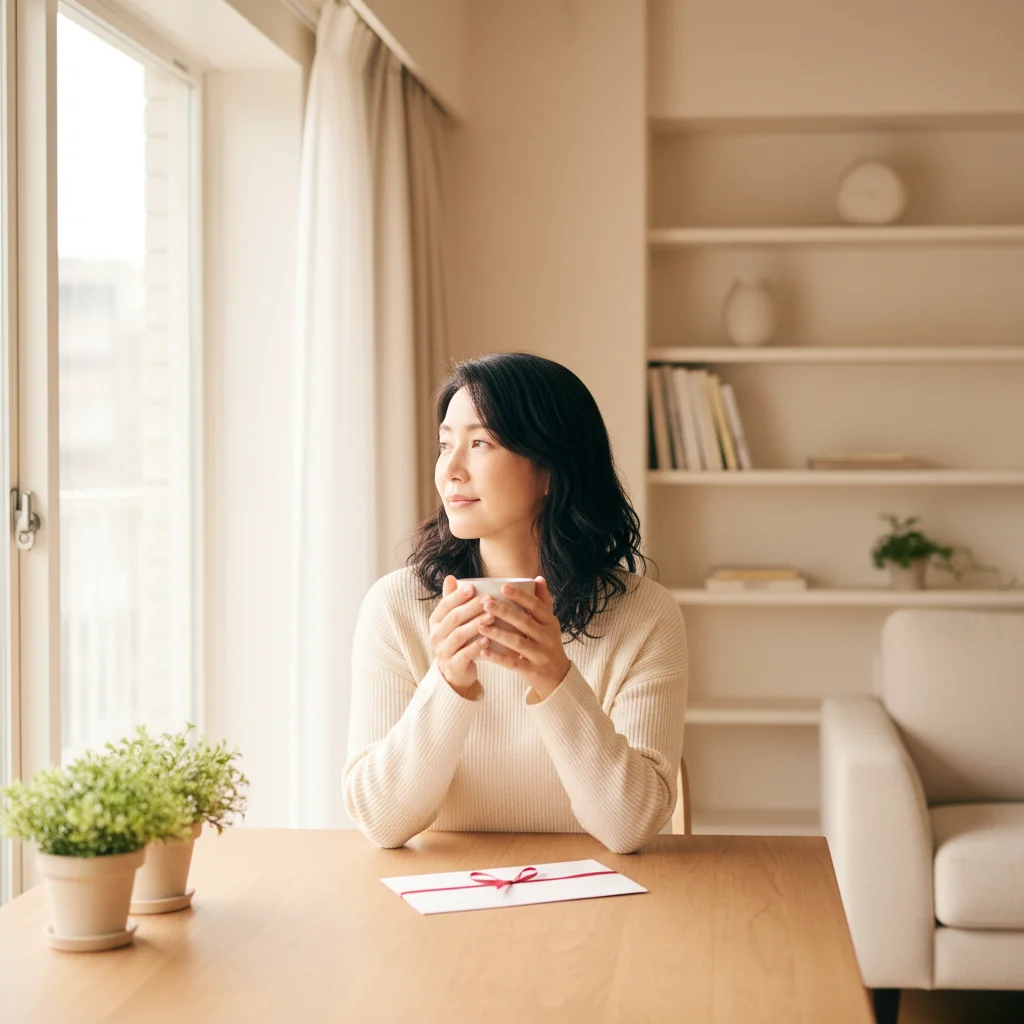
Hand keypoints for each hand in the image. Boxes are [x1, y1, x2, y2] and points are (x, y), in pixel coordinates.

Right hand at [429, 576, 494, 695]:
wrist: (456, 671)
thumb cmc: (458, 640)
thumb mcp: (453, 620)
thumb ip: (452, 600)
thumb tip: (450, 577)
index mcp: (435, 621)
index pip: (445, 605)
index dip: (458, 596)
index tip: (473, 588)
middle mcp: (435, 635)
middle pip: (453, 618)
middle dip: (471, 608)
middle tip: (489, 600)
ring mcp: (443, 651)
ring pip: (459, 635)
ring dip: (476, 624)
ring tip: (491, 617)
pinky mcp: (453, 665)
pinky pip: (465, 654)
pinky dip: (476, 646)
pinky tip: (488, 639)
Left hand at [477, 577, 571, 700]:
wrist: (558, 677)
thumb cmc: (549, 644)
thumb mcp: (550, 623)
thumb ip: (543, 602)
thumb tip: (538, 578)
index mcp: (550, 623)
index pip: (536, 606)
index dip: (520, 596)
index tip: (503, 587)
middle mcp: (547, 637)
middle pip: (524, 622)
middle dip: (505, 612)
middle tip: (486, 604)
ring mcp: (540, 655)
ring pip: (517, 642)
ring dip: (498, 633)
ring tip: (480, 626)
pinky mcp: (532, 671)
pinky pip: (513, 663)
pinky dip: (498, 657)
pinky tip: (483, 651)